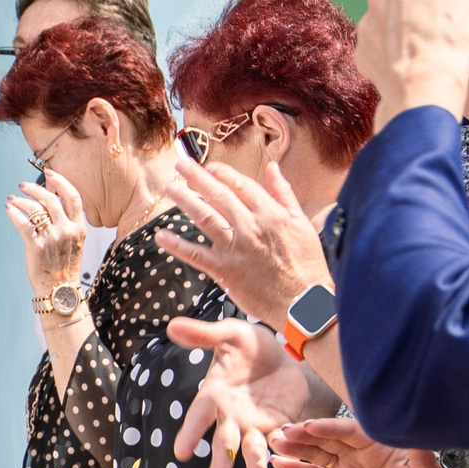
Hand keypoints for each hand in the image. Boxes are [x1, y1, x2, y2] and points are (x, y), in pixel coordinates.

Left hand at [3, 170, 89, 301]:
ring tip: (12, 199)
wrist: (60, 292)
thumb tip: (52, 202)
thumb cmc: (64, 267)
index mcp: (79, 227)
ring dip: (21, 200)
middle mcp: (67, 230)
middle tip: (23, 185)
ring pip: (35, 209)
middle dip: (34, 188)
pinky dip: (14, 213)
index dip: (60, 181)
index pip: (73, 196)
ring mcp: (52, 238)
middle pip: (51, 199)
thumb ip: (67, 223)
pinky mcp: (36, 246)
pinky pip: (22, 223)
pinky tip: (9, 209)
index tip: (49, 173)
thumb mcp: (74, 243)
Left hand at [154, 152, 330, 324]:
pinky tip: (161, 236)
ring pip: (205, 219)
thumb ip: (284, 193)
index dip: (222, 174)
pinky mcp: (225, 271)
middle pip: (219, 196)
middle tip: (180, 166)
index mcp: (271, 213)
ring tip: (170, 190)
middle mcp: (251, 227)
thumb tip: (272, 167)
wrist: (304, 301)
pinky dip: (177, 245)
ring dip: (185, 202)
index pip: (241, 186)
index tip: (208, 167)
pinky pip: (196, 255)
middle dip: (197, 178)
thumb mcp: (301, 222)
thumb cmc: (306, 264)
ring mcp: (236, 249)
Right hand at [168, 316, 316, 467]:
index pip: (199, 417)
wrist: (284, 351)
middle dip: (222, 462)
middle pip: (223, 442)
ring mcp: (255, 423)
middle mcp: (231, 415)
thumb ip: (205, 334)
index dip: (190, 434)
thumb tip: (172, 324)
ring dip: (254, 465)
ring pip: (252, 448)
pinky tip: (287, 458)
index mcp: (214, 395)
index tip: (182, 453)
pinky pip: (281, 439)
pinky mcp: (279, 424)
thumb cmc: (248, 345)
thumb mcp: (230, 334)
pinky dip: (283, 448)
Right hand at [266, 416, 451, 467]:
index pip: (349, 431)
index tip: (310, 426)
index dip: (329, 427)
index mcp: (378, 443)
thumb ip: (420, 455)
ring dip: (294, 448)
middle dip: (304, 435)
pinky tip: (277, 463)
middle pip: (326, 439)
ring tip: (274, 443)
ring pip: (315, 454)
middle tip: (283, 432)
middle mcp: (359, 451)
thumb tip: (415, 432)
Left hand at [358, 0, 468, 127]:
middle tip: (453, 31)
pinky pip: (388, 43)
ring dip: (418, 28)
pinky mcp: (363, 48)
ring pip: (403, 18)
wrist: (423, 90)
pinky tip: (417, 61)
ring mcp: (369, 20)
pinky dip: (401, 49)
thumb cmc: (456, 43)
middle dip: (438, 8)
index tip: (467, 13)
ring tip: (435, 48)